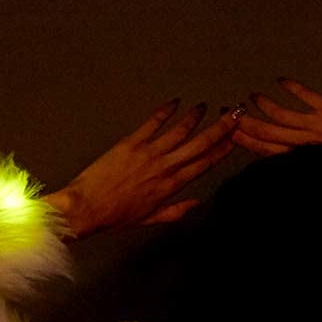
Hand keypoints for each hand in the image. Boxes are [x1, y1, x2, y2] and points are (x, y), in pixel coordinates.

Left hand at [45, 100, 238, 237]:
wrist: (87, 208)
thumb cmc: (115, 216)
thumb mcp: (150, 219)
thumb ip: (176, 210)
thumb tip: (197, 203)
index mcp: (170, 187)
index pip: (203, 165)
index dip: (221, 151)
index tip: (234, 140)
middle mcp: (164, 168)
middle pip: (199, 145)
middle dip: (219, 129)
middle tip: (233, 116)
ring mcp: (148, 153)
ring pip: (180, 131)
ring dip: (195, 117)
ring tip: (205, 107)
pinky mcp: (131, 143)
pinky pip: (153, 123)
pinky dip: (165, 111)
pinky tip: (175, 102)